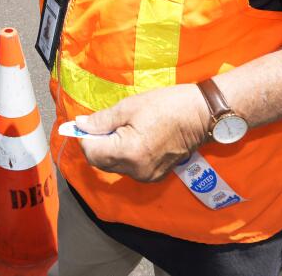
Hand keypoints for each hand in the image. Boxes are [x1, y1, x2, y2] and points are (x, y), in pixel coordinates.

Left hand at [76, 84, 211, 181]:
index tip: (88, 123)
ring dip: (112, 149)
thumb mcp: (130, 106)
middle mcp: (136, 170)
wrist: (201, 115)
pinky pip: (129, 168)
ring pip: (114, 165)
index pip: (91, 152)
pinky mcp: (155, 176)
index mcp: (129, 152)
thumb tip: (80, 125)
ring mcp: (147, 176)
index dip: (85, 137)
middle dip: (98, 143)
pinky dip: (126, 155)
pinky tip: (137, 138)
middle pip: (101, 162)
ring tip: (126, 128)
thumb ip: (102, 120)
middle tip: (109, 123)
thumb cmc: (167, 105)